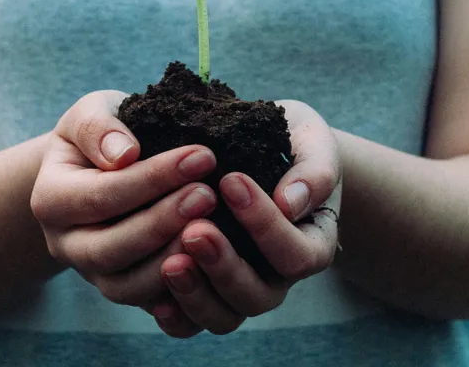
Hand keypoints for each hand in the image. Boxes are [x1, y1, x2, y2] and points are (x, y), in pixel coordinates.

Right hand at [30, 90, 218, 308]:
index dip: (152, 179)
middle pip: (110, 248)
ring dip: (173, 259)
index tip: (202, 156)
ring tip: (215, 228)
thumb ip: (99, 127)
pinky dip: (181, 292)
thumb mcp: (92, 113)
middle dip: (163, 222)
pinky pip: (150, 306)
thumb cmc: (102, 135)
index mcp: (51, 199)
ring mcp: (93, 275)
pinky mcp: (124, 291)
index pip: (101, 195)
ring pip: (128, 287)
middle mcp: (65, 245)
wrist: (100, 168)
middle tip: (209, 194)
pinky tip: (213, 263)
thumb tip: (124, 153)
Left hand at [153, 100, 341, 336]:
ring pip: (224, 317)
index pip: (296, 254)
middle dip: (224, 265)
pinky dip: (175, 316)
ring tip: (170, 261)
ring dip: (196, 294)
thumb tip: (290, 202)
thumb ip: (313, 171)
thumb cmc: (293, 143)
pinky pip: (192, 324)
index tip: (231, 180)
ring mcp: (241, 290)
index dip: (265, 225)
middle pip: (258, 296)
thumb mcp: (312, 143)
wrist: (267, 151)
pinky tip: (155, 295)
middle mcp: (278, 277)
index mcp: (312, 244)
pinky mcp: (206, 293)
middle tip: (195, 229)